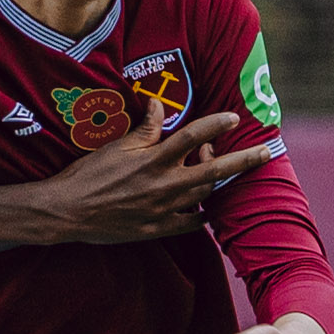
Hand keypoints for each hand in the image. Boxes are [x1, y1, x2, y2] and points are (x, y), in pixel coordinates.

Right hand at [23, 112, 251, 245]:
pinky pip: (191, 224)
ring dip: (217, 182)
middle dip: (244, 160)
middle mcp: (165, 185)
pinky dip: (201, 215)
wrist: (68, 212)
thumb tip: (161, 104)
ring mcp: (164, 210)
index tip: (233, 117)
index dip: (216, 124)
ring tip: (221, 170)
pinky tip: (205, 207)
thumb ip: (145, 128)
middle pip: (215, 171)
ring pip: (205, 196)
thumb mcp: (115, 146)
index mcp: (155, 160)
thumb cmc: (88, 175)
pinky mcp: (158, 230)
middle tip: (266, 152)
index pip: (194, 136)